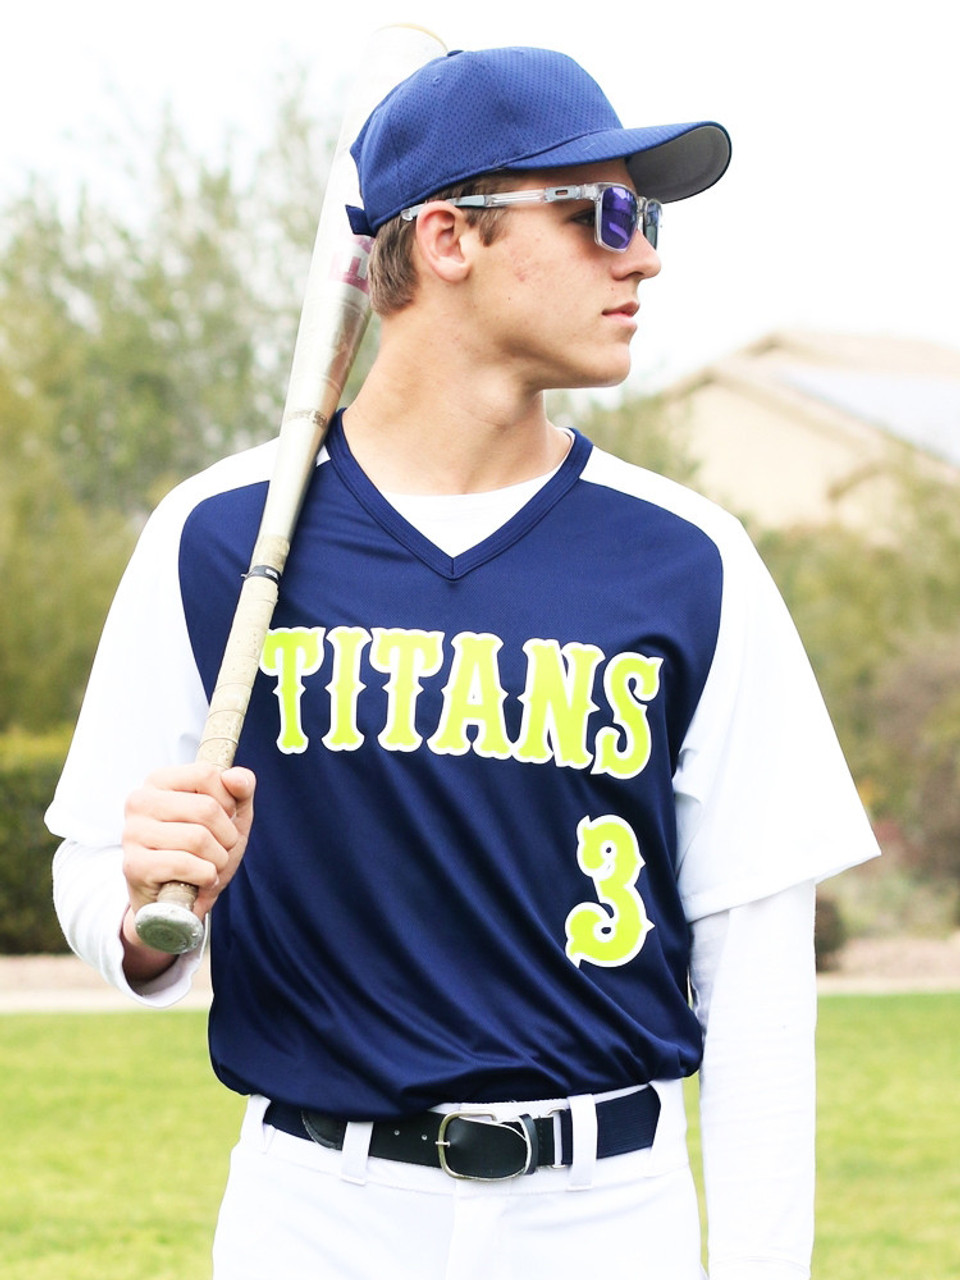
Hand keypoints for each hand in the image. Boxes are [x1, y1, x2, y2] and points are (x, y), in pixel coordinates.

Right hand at [120, 763, 255, 974]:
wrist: (180, 902)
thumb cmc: (205, 851)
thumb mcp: (231, 816)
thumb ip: (241, 789)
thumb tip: (234, 777)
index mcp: (160, 781)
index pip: (207, 773)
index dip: (228, 801)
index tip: (223, 818)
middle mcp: (140, 801)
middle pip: (206, 808)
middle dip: (226, 836)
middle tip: (220, 849)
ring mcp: (132, 833)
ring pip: (198, 838)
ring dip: (218, 859)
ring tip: (209, 866)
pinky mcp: (133, 865)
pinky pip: (184, 864)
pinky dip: (205, 876)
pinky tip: (200, 880)